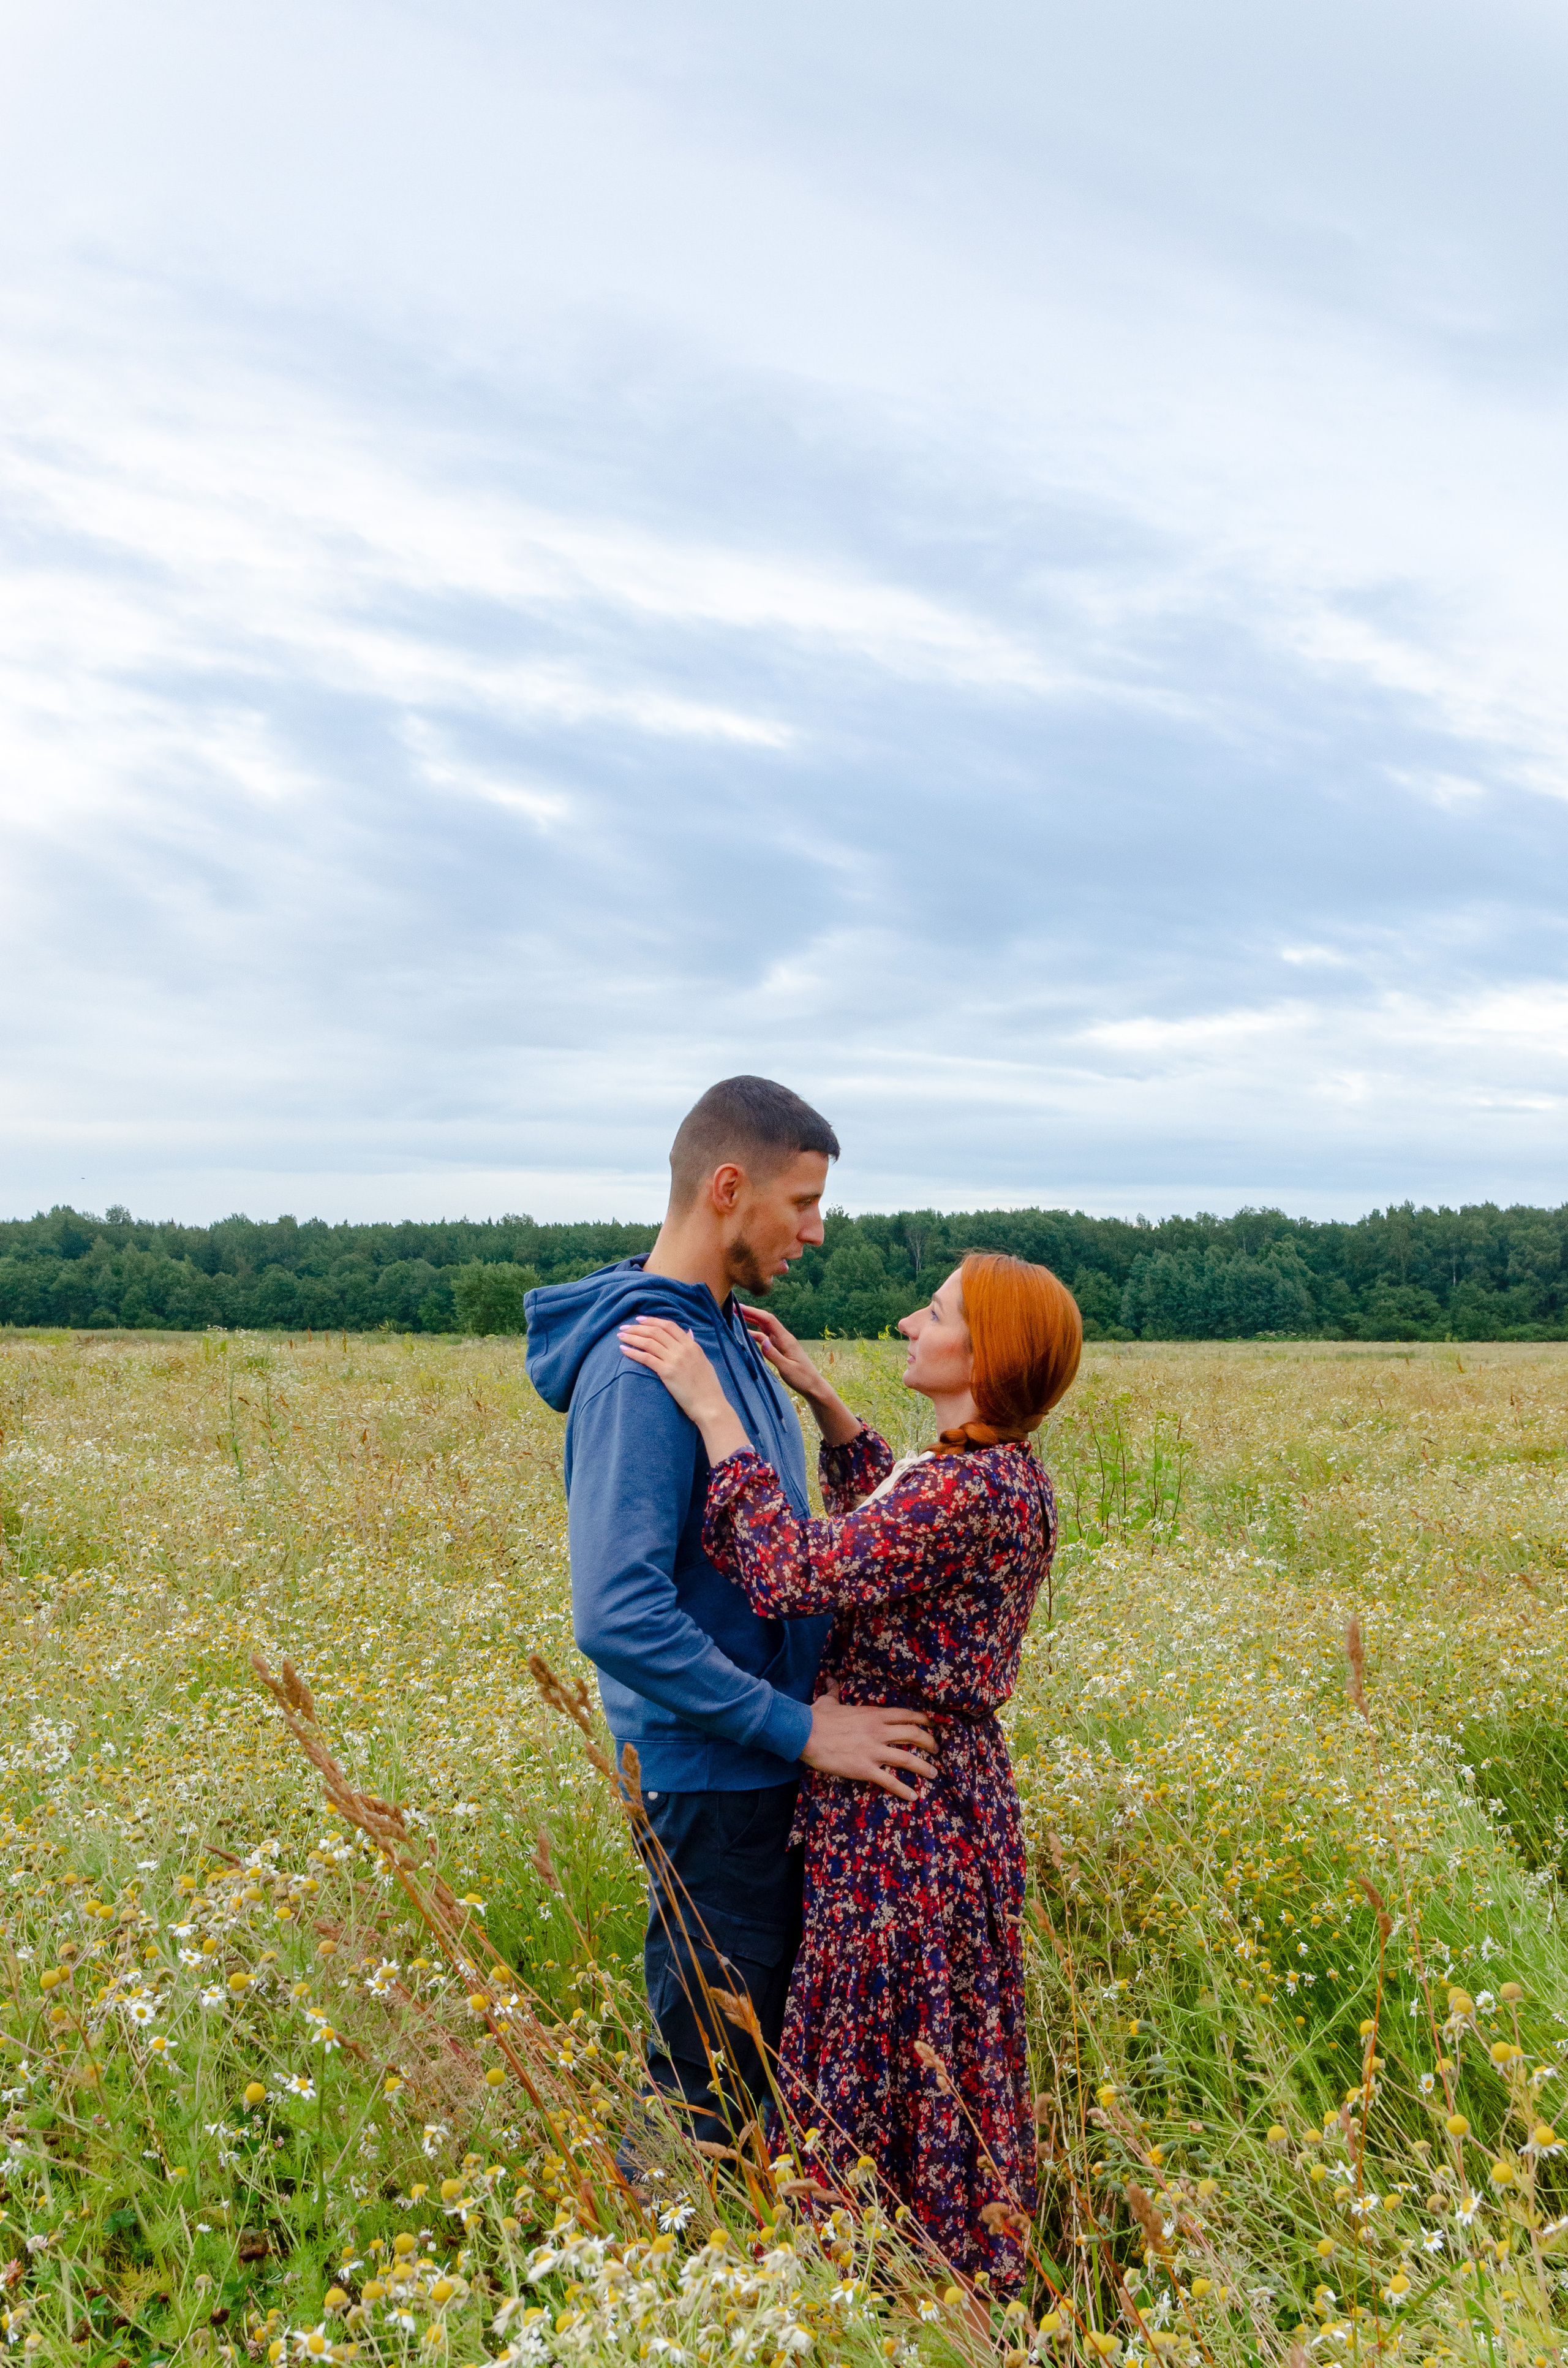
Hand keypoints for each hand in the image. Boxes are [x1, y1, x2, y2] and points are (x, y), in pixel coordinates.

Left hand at [618, 1316, 748, 1464]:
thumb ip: (693, 1346)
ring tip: (621, 1336)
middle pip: (656, 1331)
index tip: (640, 1319)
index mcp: (692, 1345)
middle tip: (625, 1327)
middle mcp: (683, 1349)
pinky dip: (633, 1352)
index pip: (669, 1325)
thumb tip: (688, 1333)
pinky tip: (623, 1350)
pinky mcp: (667, 1373)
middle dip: (638, 1327)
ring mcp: (675, 1360)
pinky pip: (646, 1358)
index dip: (652, 1320)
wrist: (710, 1405)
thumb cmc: (708, 1387)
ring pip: (649, 1342)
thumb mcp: (703, 1361)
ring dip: (633, 1337)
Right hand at [742, 1306, 860, 1446]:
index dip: (754, 1312)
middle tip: (733, 1307)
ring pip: (765, 1328)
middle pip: (765, 1321)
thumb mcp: (787, 1369)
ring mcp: (782, 1343)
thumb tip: (762, 1340)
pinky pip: (766, 1338)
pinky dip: (755, 1333)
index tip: (740, 1306)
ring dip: (752, 1321)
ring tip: (736, 1316)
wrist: (813, 1386)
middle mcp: (784, 1338)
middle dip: (750, 1313)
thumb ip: (774, 1355)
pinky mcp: (781, 1350)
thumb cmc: (802, 1379)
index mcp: (786, 1340)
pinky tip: (746, 1334)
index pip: (768, 1320)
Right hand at [801, 1679, 937, 1801]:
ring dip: (924, 1767)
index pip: (906, 1715)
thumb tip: (830, 1679)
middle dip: (929, 1743)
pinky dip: (903, 1790)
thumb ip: (835, 1690)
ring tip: (933, 1774)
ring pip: (908, 1759)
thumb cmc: (816, 1716)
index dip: (923, 1720)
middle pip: (914, 1735)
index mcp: (874, 1714)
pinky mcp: (865, 1769)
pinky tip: (913, 1796)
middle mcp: (879, 1731)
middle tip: (936, 1750)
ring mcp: (873, 1751)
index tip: (932, 1725)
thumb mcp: (829, 1700)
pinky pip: (889, 1781)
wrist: (805, 1733)